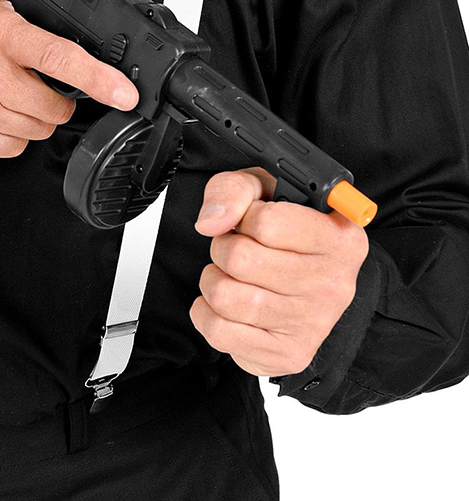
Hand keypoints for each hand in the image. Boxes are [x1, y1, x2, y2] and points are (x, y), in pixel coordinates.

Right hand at [0, 0, 138, 157]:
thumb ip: (32, 24)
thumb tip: (84, 51)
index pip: (57, 57)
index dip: (97, 79)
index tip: (124, 95)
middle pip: (52, 107)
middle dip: (56, 101)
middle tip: (37, 85)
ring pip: (35, 131)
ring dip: (32, 118)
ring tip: (6, 94)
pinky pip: (11, 149)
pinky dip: (10, 135)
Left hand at [188, 167, 369, 376]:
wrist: (306, 290)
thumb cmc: (283, 234)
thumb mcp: (264, 192)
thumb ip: (235, 190)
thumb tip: (212, 222)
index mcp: (340, 238)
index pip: (266, 222)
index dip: (244, 217)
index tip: (251, 221)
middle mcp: (334, 284)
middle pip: (240, 259)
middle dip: (223, 248)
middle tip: (237, 249)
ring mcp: (313, 325)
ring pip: (224, 295)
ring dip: (213, 279)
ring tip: (231, 275)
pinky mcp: (289, 355)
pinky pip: (218, 332)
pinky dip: (206, 312)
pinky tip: (225, 305)